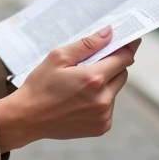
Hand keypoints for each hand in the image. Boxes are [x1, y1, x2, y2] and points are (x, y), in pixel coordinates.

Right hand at [0, 27, 139, 152]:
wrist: (27, 118)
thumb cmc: (40, 86)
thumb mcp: (59, 57)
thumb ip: (88, 44)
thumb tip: (109, 33)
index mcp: (94, 79)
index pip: (124, 58)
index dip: (128, 47)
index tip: (131, 40)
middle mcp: (103, 99)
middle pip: (122, 73)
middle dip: (112, 65)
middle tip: (93, 62)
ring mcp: (104, 115)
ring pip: (115, 90)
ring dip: (105, 83)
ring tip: (80, 85)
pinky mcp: (101, 127)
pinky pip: (109, 106)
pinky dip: (101, 99)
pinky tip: (80, 99)